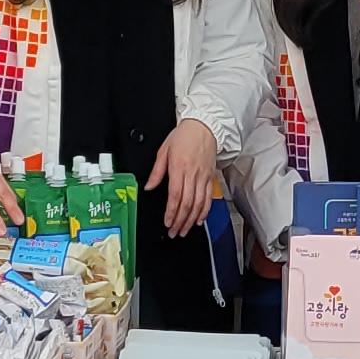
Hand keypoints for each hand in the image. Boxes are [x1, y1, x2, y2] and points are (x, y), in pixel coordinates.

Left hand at [147, 118, 219, 233]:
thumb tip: (149, 186)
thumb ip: (156, 171)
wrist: (204, 127)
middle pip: (187, 203)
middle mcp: (192, 174)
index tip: (167, 222)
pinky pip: (208, 198)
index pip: (175, 195)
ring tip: (185, 230)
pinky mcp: (210, 177)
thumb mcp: (164, 150)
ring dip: (191, 220)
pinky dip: (204, 211)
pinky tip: (199, 219)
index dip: (172, 212)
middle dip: (180, 220)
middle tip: (174, 232)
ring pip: (199, 204)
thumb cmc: (184, 136)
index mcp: (178, 167)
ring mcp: (203, 177)